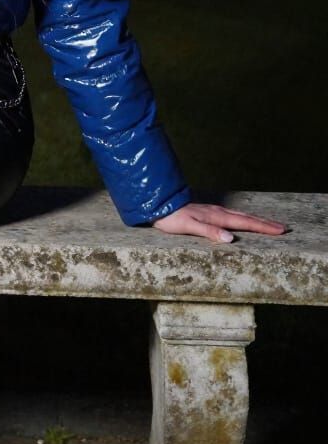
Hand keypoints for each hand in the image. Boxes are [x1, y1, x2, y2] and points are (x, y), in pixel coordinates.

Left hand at [150, 201, 288, 242]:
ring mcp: (214, 212)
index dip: (263, 227)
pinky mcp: (208, 213)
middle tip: (283, 228)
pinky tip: (243, 221)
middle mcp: (218, 213)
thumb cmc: (172, 218)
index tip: (280, 230)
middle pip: (247, 218)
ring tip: (269, 224)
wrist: (159, 204)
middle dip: (265, 223)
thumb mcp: (189, 227)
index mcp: (217, 217)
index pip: (245, 223)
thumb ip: (209, 232)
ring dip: (257, 221)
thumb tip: (230, 238)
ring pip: (241, 216)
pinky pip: (232, 216)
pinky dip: (244, 219)